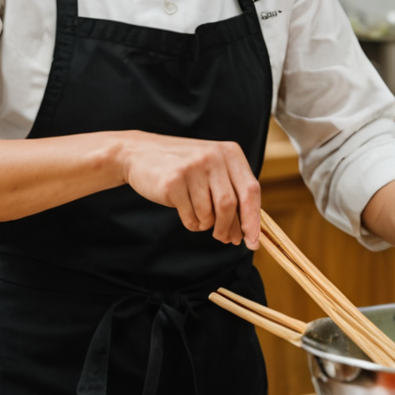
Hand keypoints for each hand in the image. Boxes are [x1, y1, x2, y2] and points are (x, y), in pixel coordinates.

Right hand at [114, 132, 261, 246]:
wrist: (140, 153)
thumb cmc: (183, 167)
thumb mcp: (212, 171)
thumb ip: (232, 195)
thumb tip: (244, 234)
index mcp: (230, 153)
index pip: (250, 191)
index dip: (253, 219)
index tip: (253, 242)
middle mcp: (213, 157)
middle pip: (229, 205)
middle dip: (227, 227)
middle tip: (223, 237)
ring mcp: (192, 168)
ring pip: (209, 214)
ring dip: (205, 224)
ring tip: (197, 215)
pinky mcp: (172, 182)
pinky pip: (190, 217)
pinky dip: (191, 223)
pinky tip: (185, 213)